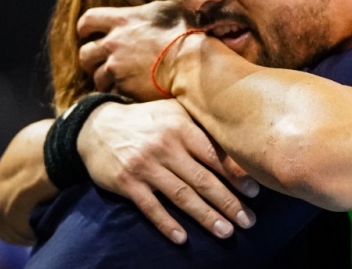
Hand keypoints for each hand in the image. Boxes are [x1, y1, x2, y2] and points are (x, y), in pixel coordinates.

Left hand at [77, 0, 190, 98]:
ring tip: (118, 77)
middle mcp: (113, 44)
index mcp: (120, 20)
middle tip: (103, 59)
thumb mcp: (169, 1)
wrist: (193, 64)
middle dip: (91, 56)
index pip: (87, 21)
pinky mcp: (124, 88)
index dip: (85, 28)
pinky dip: (116, 91)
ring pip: (96, 75)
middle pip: (85, 53)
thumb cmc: (185, 31)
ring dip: (103, 76)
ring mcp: (116, 68)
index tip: (90, 33)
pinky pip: (111, 92)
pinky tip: (129, 89)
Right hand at [78, 100, 259, 243]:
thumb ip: (201, 126)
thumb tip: (236, 145)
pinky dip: (166, 224)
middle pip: (202, 179)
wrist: (97, 126)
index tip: (254, 193)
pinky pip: (150, 207)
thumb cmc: (146, 120)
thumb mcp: (174, 113)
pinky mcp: (126, 183)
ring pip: (181, 196)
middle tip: (248, 221)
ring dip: (205, 216)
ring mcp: (145, 166)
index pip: (214, 155)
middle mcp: (165, 146)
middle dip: (228, 202)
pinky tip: (182, 238)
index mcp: (181, 127)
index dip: (235, 175)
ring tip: (226, 231)